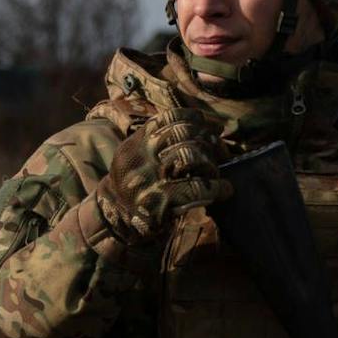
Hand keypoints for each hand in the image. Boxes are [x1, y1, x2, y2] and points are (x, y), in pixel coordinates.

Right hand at [93, 112, 227, 242]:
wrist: (114, 220)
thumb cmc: (135, 186)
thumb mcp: (137, 157)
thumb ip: (160, 141)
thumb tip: (206, 126)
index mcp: (137, 143)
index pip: (169, 118)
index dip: (195, 119)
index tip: (209, 127)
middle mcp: (141, 157)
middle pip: (182, 133)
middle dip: (206, 140)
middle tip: (219, 152)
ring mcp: (150, 179)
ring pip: (188, 155)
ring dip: (210, 164)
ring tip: (214, 173)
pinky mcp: (160, 202)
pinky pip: (196, 188)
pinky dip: (217, 187)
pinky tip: (224, 190)